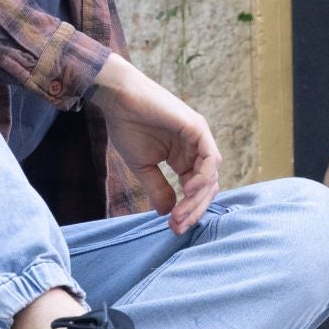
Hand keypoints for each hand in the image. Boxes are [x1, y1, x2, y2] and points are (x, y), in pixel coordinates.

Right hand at [88, 55, 220, 233]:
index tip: (173, 228)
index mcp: (184, 157)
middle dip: (194, 209)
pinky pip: (209, 158)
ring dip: (197, 198)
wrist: (117, 100)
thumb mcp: (143, 167)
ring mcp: (198, 138)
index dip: (188, 210)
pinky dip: (202, 176)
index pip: (195, 190)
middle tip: (177, 227)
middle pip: (207, 186)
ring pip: (211, 175)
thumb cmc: (127, 127)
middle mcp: (195, 148)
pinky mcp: (197, 128)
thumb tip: (167, 213)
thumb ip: (158, 188)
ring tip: (180, 213)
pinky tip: (187, 190)